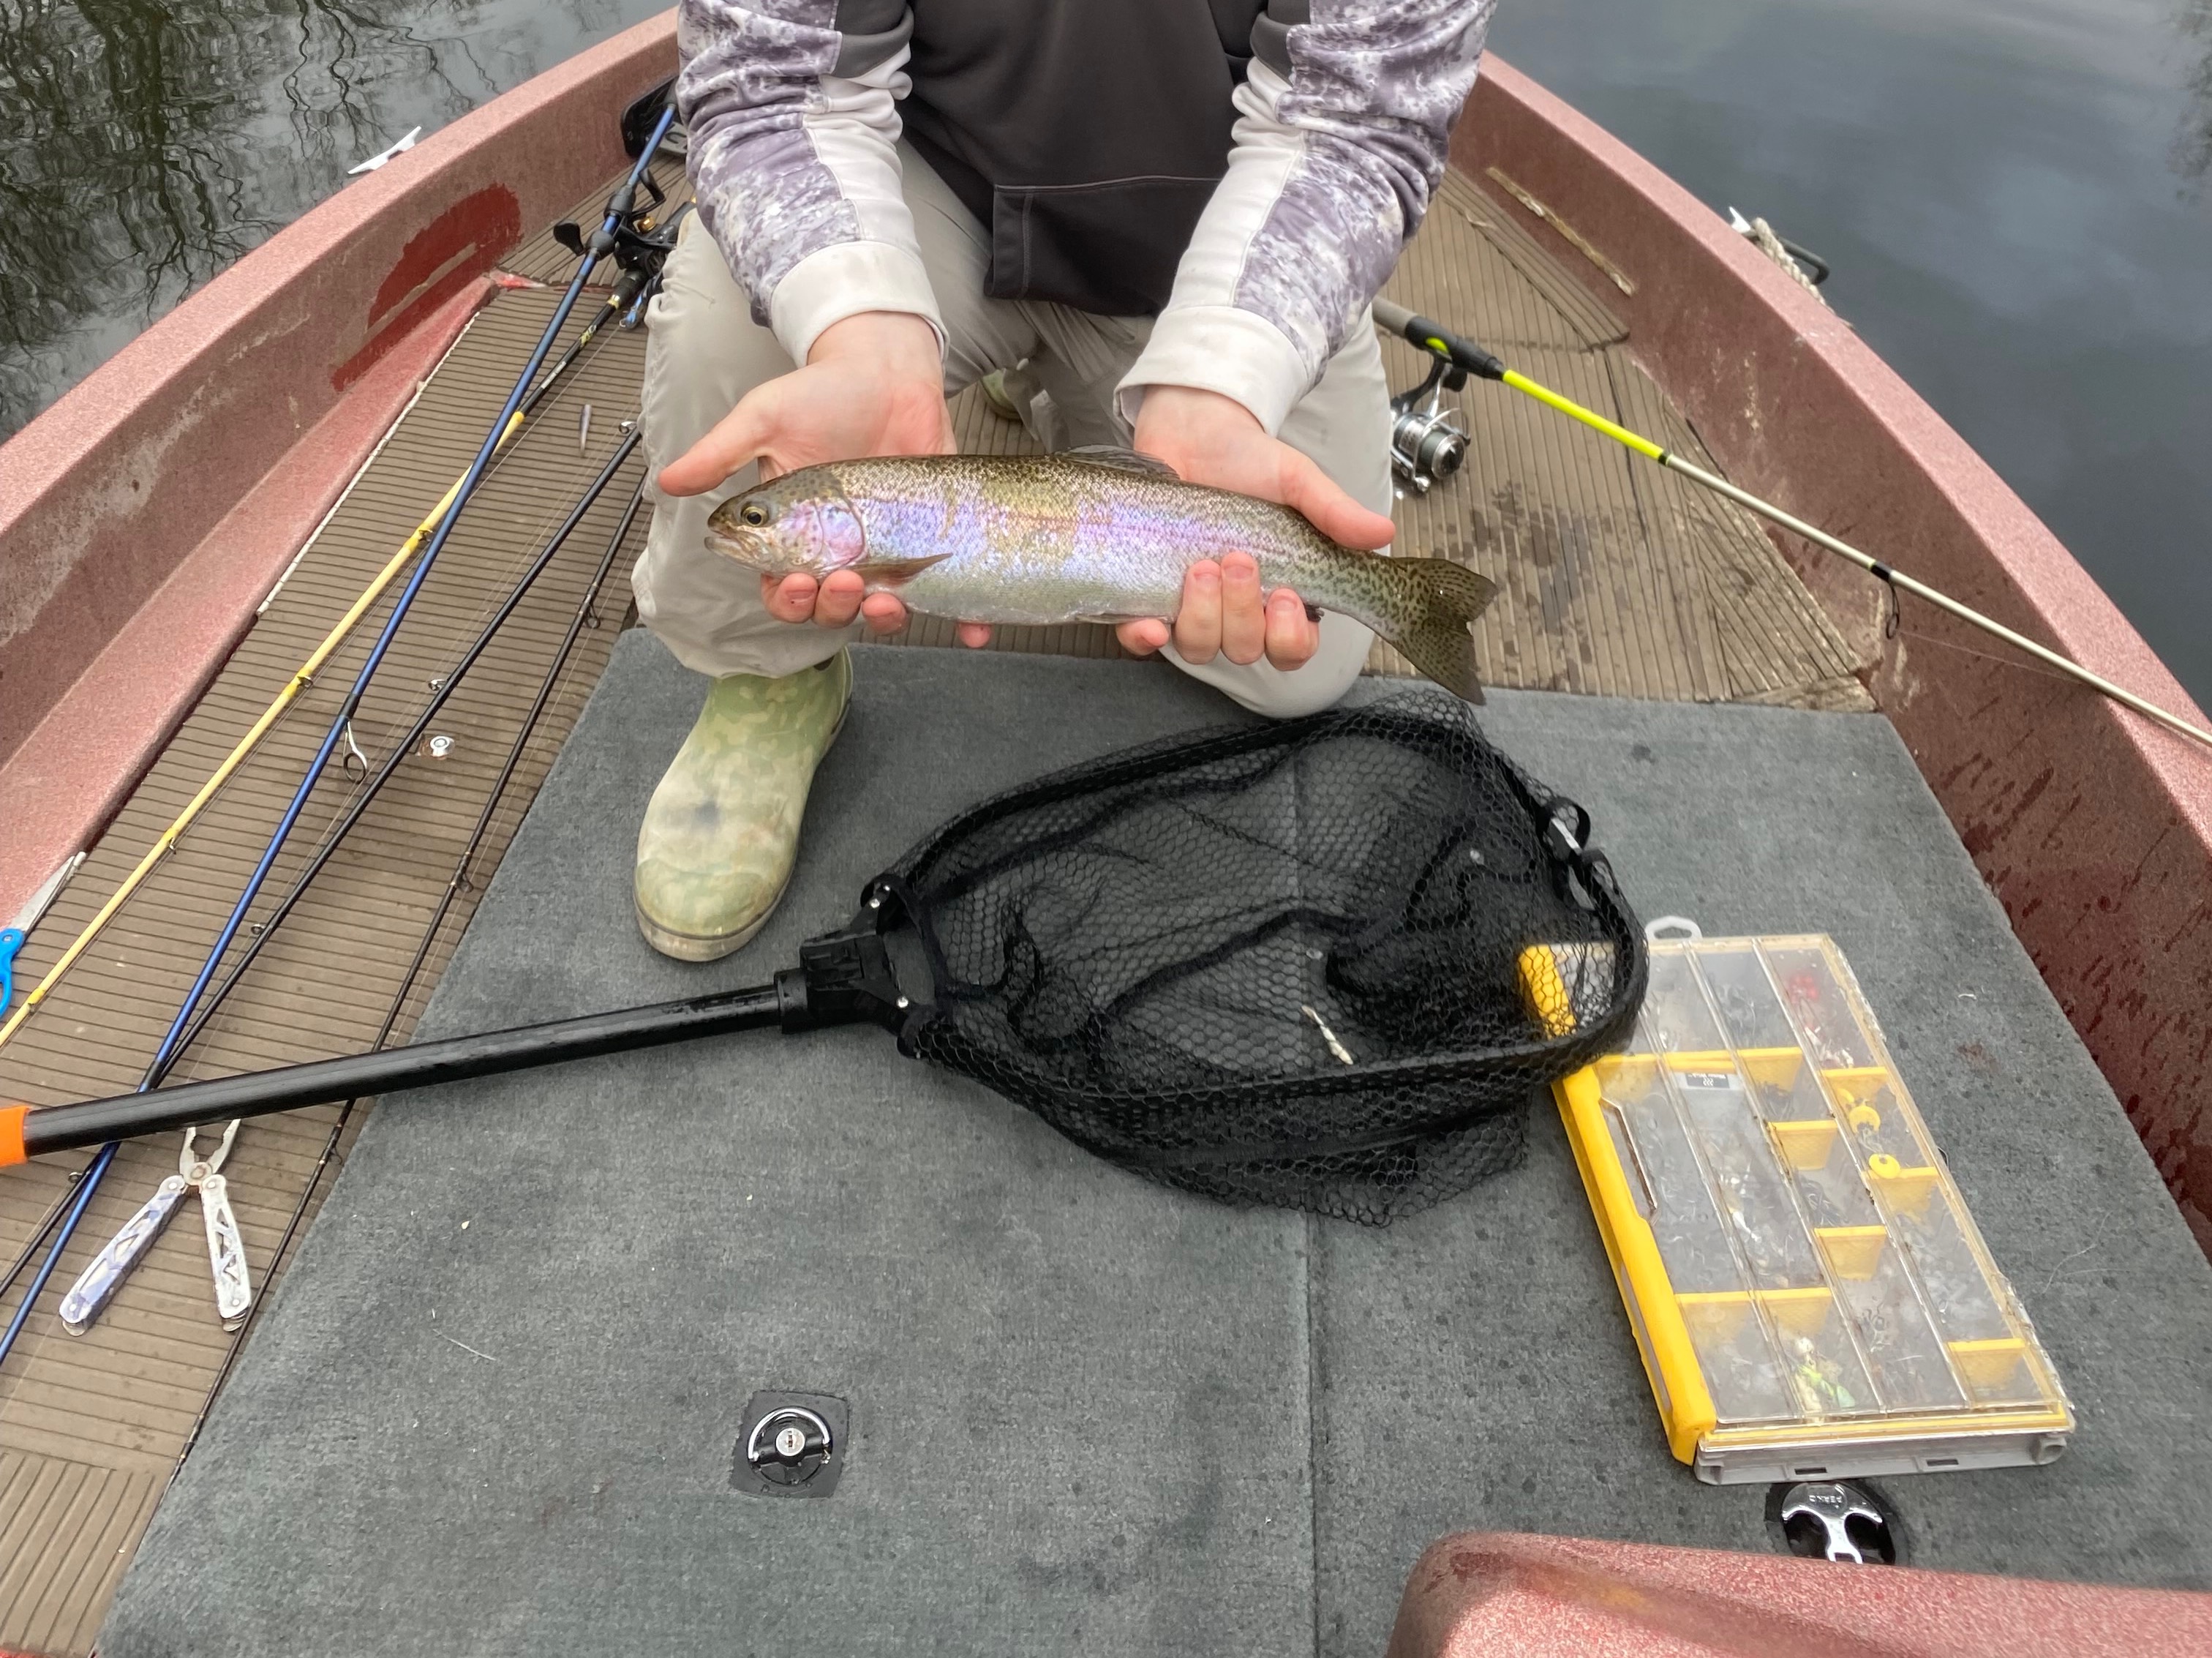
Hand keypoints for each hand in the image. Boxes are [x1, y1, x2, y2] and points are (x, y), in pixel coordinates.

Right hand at [658, 312, 969, 638]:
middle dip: (835, 608)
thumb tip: (665, 482)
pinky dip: (963, 620)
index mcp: (795, 534)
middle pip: (831, 608)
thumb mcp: (764, 418)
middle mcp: (840, 550)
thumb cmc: (822, 392)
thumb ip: (720, 454)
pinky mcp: (934, 542)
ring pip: (882, 609)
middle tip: (845, 581)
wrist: (889, 367)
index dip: (788, 601)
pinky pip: (948, 592)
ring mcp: (888, 549)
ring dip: (884, 620)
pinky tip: (973, 631)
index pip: (783, 589)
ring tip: (888, 600)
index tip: (799, 584)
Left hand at [1117, 386, 1396, 669]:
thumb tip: (1383, 533)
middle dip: (1242, 612)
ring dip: (1202, 616)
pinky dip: (1144, 638)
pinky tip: (1151, 624)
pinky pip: (1143, 640)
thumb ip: (1334, 511)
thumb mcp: (1296, 480)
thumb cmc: (1246, 458)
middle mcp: (1237, 608)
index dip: (1289, 637)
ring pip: (1199, 648)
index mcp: (1279, 592)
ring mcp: (1190, 605)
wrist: (1191, 429)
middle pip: (1245, 650)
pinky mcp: (1147, 595)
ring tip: (1201, 567)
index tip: (1287, 596)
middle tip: (1238, 560)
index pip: (1292, 648)